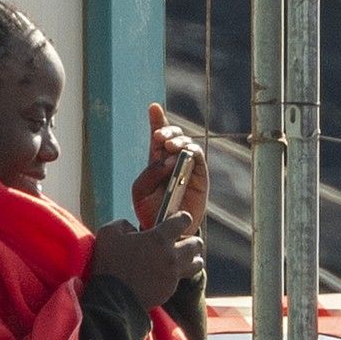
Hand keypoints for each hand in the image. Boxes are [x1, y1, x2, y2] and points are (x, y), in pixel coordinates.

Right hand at [90, 215, 203, 312]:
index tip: (179, 219)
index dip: (182, 218)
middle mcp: (171, 255)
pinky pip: (181, 279)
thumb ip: (123, 224)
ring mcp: (173, 274)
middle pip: (196, 244)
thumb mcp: (108, 233)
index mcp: (159, 238)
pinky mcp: (170, 290)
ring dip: (193, 259)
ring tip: (186, 259)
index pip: (183, 220)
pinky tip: (168, 274)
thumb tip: (131, 228)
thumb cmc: (109, 264)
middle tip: (183, 241)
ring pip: (197, 264)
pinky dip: (178, 275)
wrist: (113, 299)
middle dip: (192, 240)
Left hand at [132, 102, 208, 234]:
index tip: (153, 107)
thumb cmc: (150, 211)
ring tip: (169, 146)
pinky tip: (182, 153)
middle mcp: (173, 160)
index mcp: (156, 161)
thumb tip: (168, 158)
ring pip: (187, 143)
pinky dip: (190, 151)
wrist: (165, 231)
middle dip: (166, 129)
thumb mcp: (140, 190)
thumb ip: (149, 172)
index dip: (157, 119)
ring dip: (178, 140)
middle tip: (159, 136)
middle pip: (173, 135)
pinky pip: (198, 156)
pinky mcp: (199, 176)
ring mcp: (188, 167)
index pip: (158, 136)